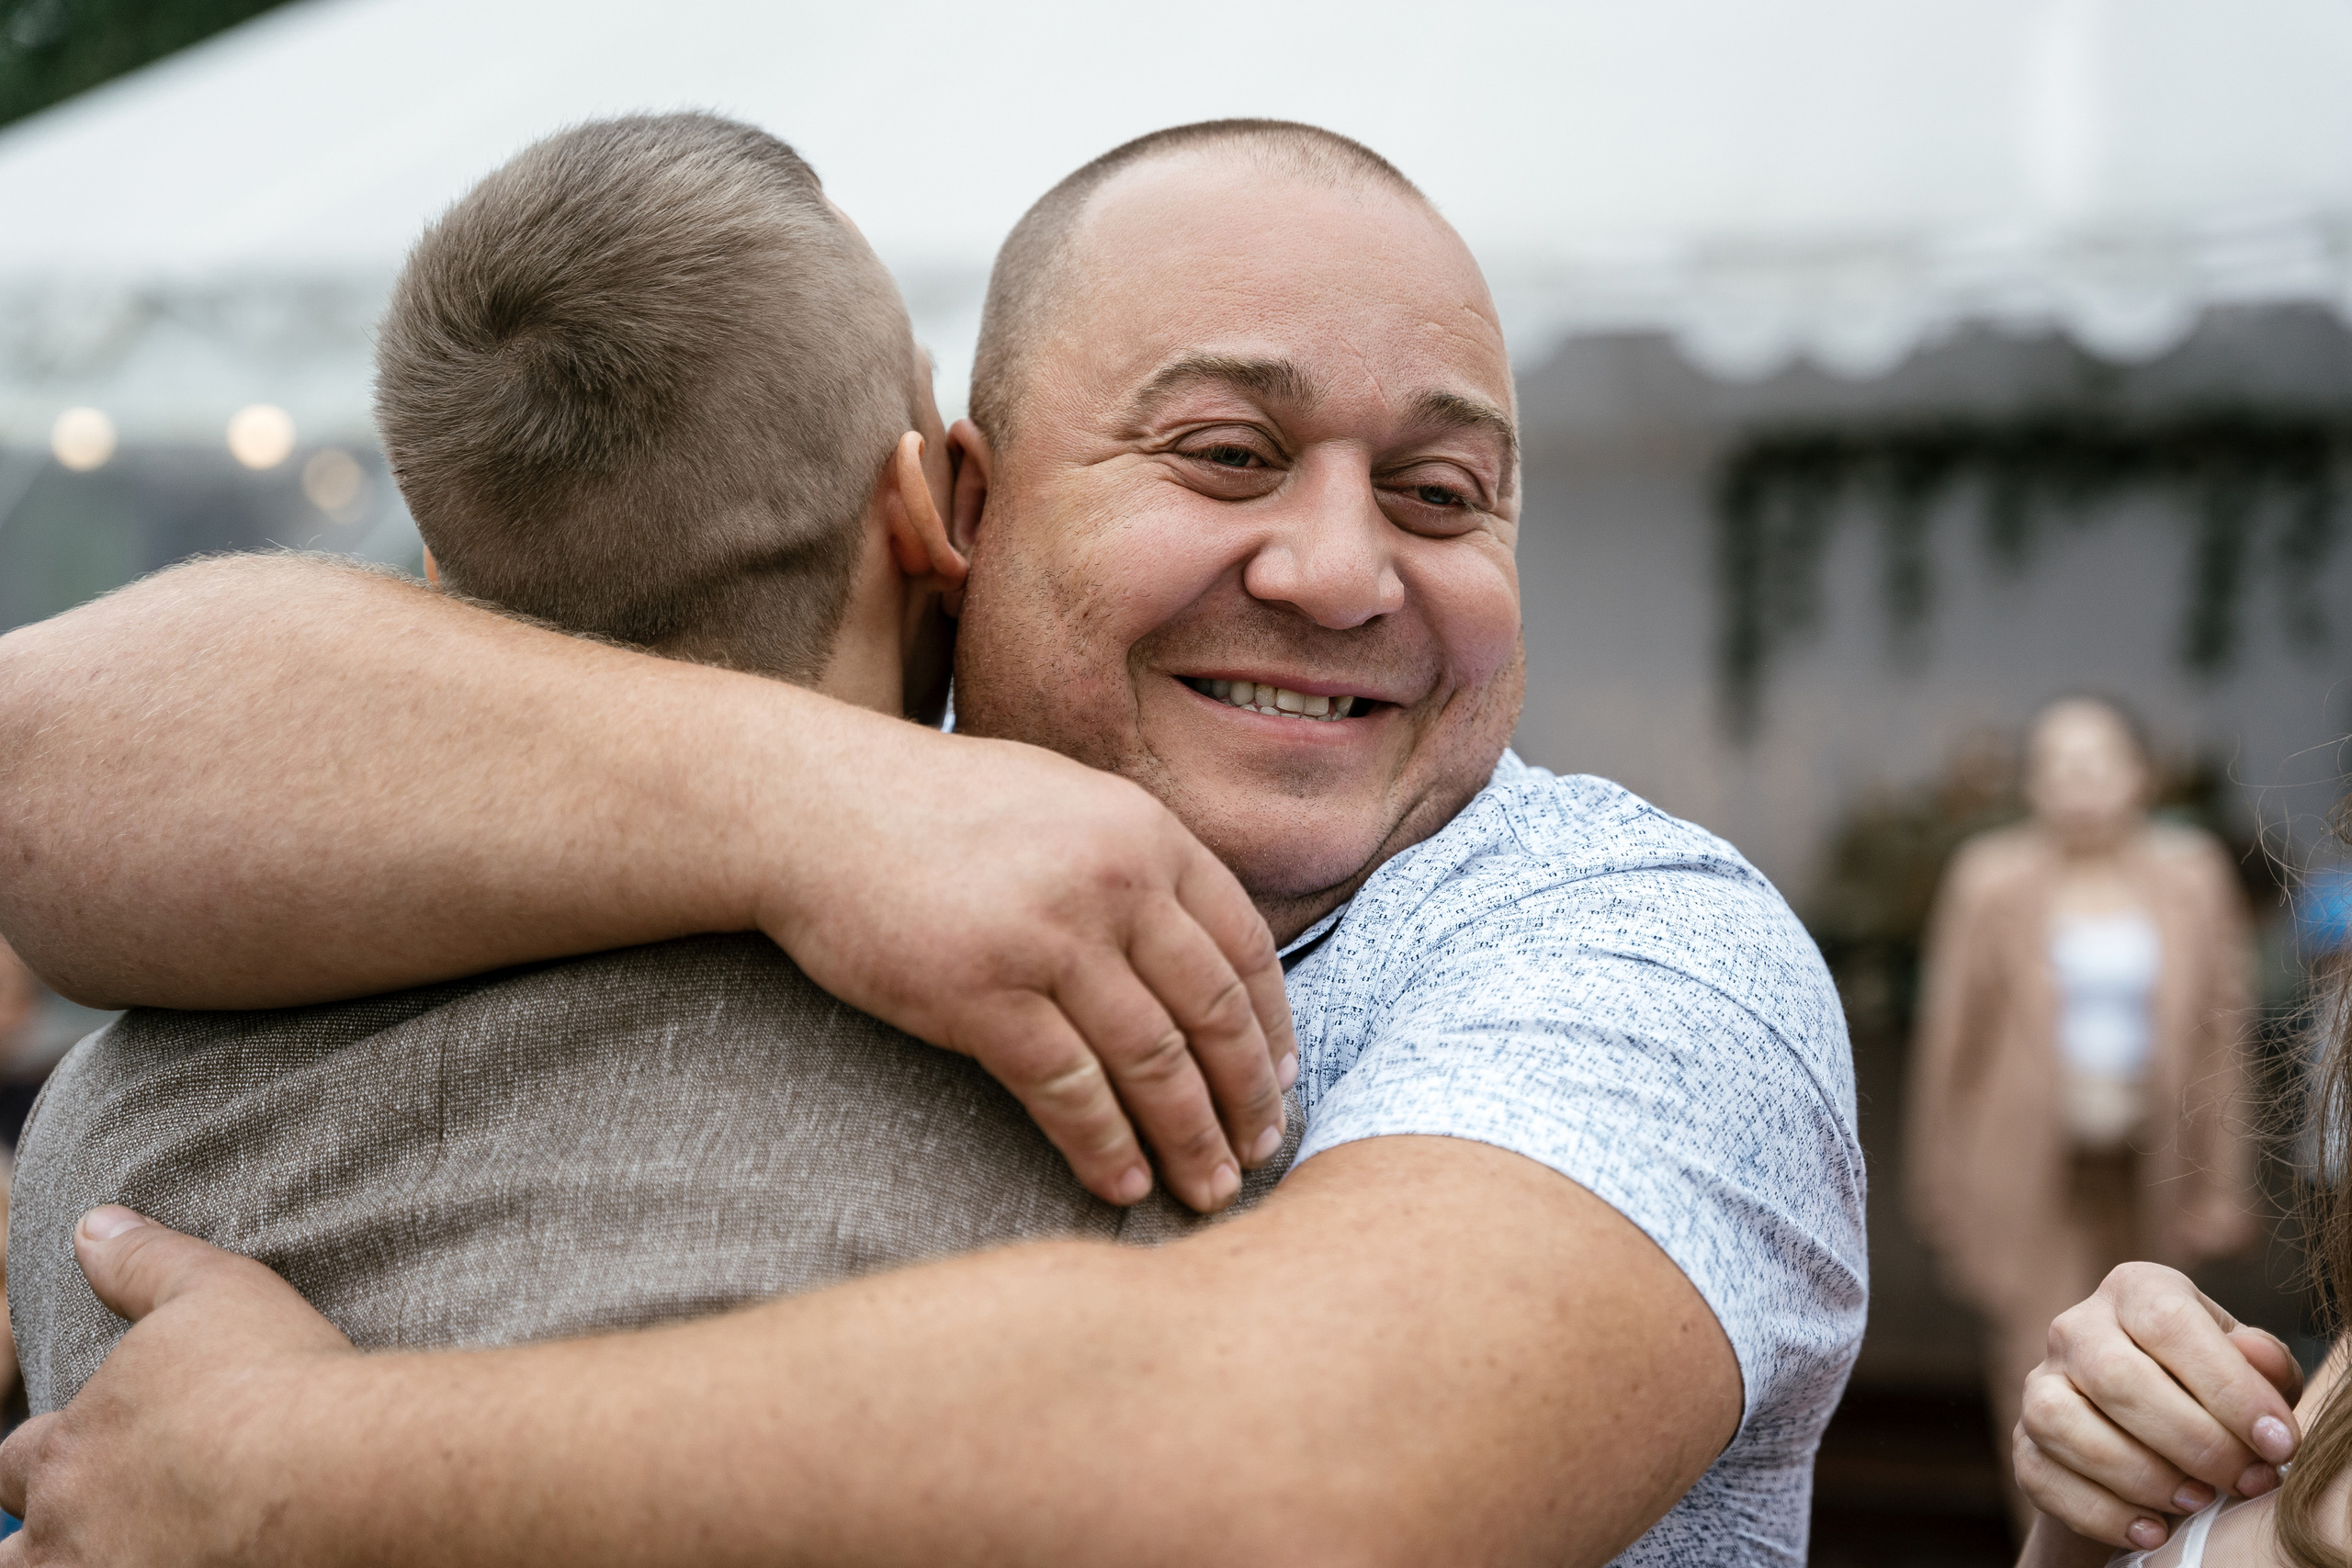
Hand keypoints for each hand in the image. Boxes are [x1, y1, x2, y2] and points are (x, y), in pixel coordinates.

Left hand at [0, 1208, 356, 1567]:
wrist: (334, 1474)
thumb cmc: (271, 1377)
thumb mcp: (213, 1291)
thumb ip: (144, 1261)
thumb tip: (93, 1227)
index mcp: (75, 1447)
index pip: (16, 1458)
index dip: (46, 1453)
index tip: (85, 1448)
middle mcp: (73, 1529)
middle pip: (21, 1550)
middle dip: (49, 1532)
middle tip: (103, 1517)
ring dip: (86, 1564)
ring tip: (144, 1551)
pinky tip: (211, 1559)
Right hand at [760, 725, 1297, 1214]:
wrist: (815, 805)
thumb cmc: (934, 810)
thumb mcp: (1063, 804)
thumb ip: (1134, 864)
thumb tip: (1195, 952)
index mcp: (1145, 832)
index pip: (1244, 947)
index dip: (1272, 1028)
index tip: (1282, 1084)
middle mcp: (1114, 881)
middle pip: (1211, 1014)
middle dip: (1245, 1099)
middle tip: (1258, 1157)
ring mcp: (1050, 938)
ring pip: (1152, 1062)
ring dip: (1187, 1140)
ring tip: (1205, 1191)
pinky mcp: (982, 993)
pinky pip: (1069, 1090)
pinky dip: (1103, 1148)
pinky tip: (1120, 1186)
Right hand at [2015, 1262, 2302, 1551]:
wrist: (2156, 1438)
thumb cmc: (2215, 1396)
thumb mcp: (2255, 1373)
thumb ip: (2265, 1363)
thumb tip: (2257, 1357)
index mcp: (2136, 1292)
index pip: (2168, 1323)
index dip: (2227, 1387)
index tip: (2277, 1444)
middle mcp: (2076, 1327)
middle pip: (2113, 1374)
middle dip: (2191, 1440)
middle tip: (2246, 1480)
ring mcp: (2040, 1383)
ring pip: (2060, 1421)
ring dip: (2138, 1475)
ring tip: (2197, 1501)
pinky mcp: (2022, 1441)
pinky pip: (2041, 1474)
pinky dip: (2100, 1512)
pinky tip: (2153, 1529)